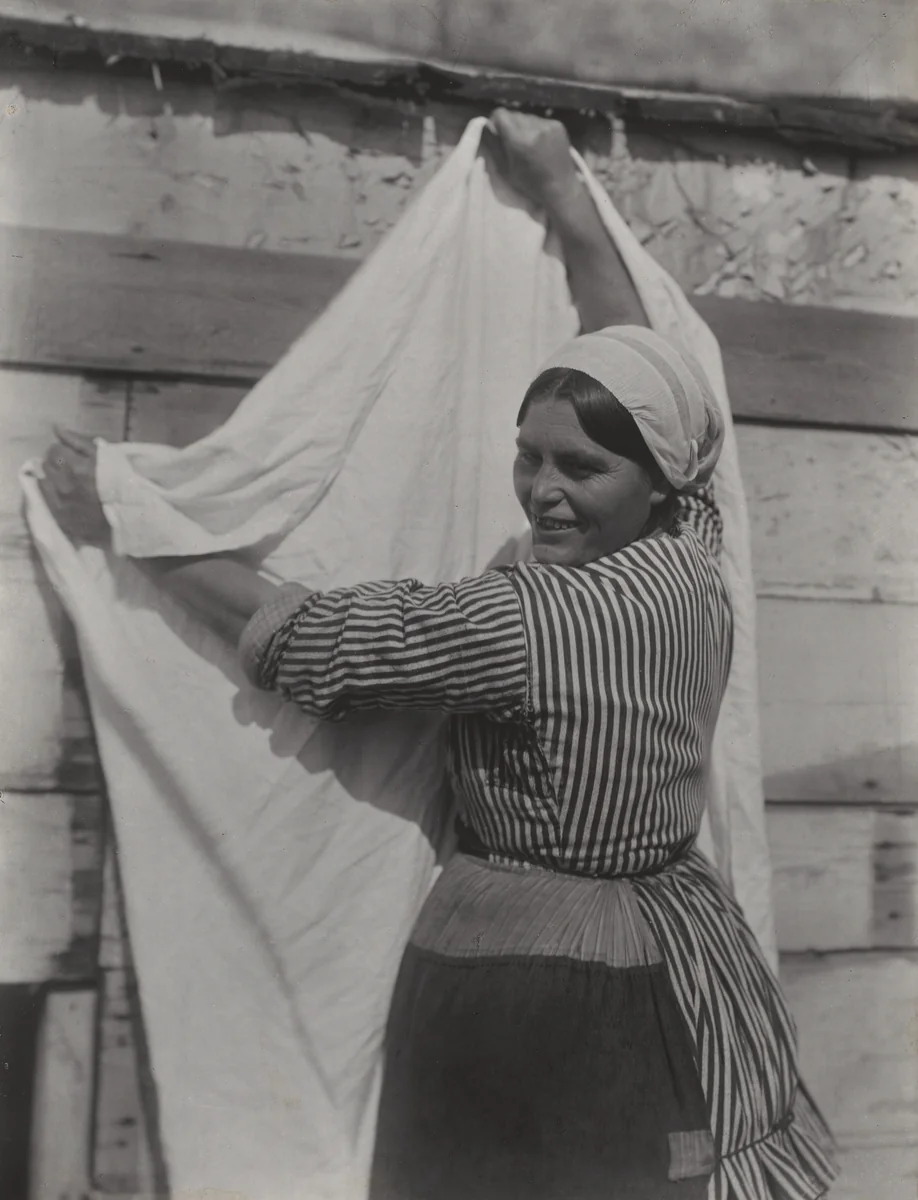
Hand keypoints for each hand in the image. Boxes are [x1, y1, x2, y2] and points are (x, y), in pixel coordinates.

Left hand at [38, 427, 110, 544]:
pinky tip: (64, 490)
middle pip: (47, 461)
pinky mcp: (57, 511)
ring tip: (68, 479)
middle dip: (57, 460)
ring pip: (44, 475)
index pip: (55, 448)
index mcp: (78, 467)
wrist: (122, 518)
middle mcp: (66, 483)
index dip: (64, 450)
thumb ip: (78, 441)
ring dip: (53, 474)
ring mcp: (60, 500)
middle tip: (70, 466)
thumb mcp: (104, 457)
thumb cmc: (117, 485)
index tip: (73, 455)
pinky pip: (43, 491)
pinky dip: (50, 487)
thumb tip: (57, 428)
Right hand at [483, 108, 579, 212]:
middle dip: (510, 125)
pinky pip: (539, 120)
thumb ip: (494, 146)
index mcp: (520, 140)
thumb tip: (486, 126)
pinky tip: (540, 143)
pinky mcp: (558, 124)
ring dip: (523, 126)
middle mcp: (534, 127)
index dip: (495, 122)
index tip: (497, 133)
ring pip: (526, 116)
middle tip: (513, 141)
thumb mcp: (505, 170)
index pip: (500, 114)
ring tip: (528, 143)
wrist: (560, 188)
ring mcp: (548, 124)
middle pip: (513, 114)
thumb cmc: (530, 184)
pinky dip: (536, 128)